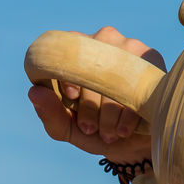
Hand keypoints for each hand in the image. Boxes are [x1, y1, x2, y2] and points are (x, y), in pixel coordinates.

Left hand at [27, 26, 161, 165]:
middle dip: (89, 103)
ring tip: (108, 133)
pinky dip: (128, 108)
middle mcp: (101, 40)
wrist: (132, 143)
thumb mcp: (68, 129)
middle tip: (90, 129)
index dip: (66, 75)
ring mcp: (127, 45)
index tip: (71, 99)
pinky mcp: (150, 57)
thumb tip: (34, 91)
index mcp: (75, 52)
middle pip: (90, 62)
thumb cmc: (95, 131)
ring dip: (109, 108)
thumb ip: (50, 114)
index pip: (64, 50)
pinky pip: (137, 78)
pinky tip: (124, 128)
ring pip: (114, 71)